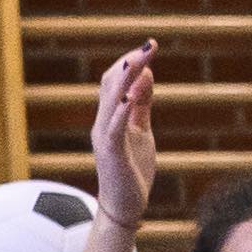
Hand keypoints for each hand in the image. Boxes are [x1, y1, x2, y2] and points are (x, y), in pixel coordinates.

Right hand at [89, 43, 157, 225]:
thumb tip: (146, 74)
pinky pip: (113, 127)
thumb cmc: (132, 169)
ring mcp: (104, 137)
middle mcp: (102, 123)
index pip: (115, 81)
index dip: (131, 62)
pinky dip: (120, 110)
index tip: (150, 46)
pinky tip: (131, 96)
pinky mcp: (111, 153)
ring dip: (126, 79)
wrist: (124, 206)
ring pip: (110, 101)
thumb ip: (142, 104)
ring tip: (139, 60)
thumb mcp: (141, 130)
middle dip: (131, 63)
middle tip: (150, 45)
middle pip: (111, 84)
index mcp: (109, 117)